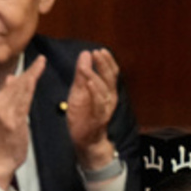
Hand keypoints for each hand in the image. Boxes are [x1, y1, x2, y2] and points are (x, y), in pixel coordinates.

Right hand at [0, 55, 46, 190]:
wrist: (0, 161)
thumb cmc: (5, 141)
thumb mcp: (4, 116)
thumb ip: (8, 97)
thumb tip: (11, 78)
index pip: (13, 83)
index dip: (26, 72)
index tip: (37, 62)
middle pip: (17, 84)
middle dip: (31, 70)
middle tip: (42, 60)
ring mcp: (4, 112)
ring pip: (20, 90)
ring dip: (32, 75)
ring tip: (41, 64)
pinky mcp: (12, 121)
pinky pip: (23, 101)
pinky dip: (29, 88)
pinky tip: (34, 79)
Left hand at [65, 48, 119, 169]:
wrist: (85, 140)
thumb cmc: (83, 115)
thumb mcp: (79, 91)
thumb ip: (81, 74)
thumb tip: (85, 54)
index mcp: (107, 90)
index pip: (111, 72)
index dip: (107, 61)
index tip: (100, 50)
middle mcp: (109, 98)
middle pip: (110, 77)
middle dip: (103, 64)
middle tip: (96, 53)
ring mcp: (105, 108)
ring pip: (103, 89)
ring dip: (95, 76)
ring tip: (86, 67)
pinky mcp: (97, 118)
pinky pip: (98, 103)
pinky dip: (94, 92)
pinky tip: (89, 83)